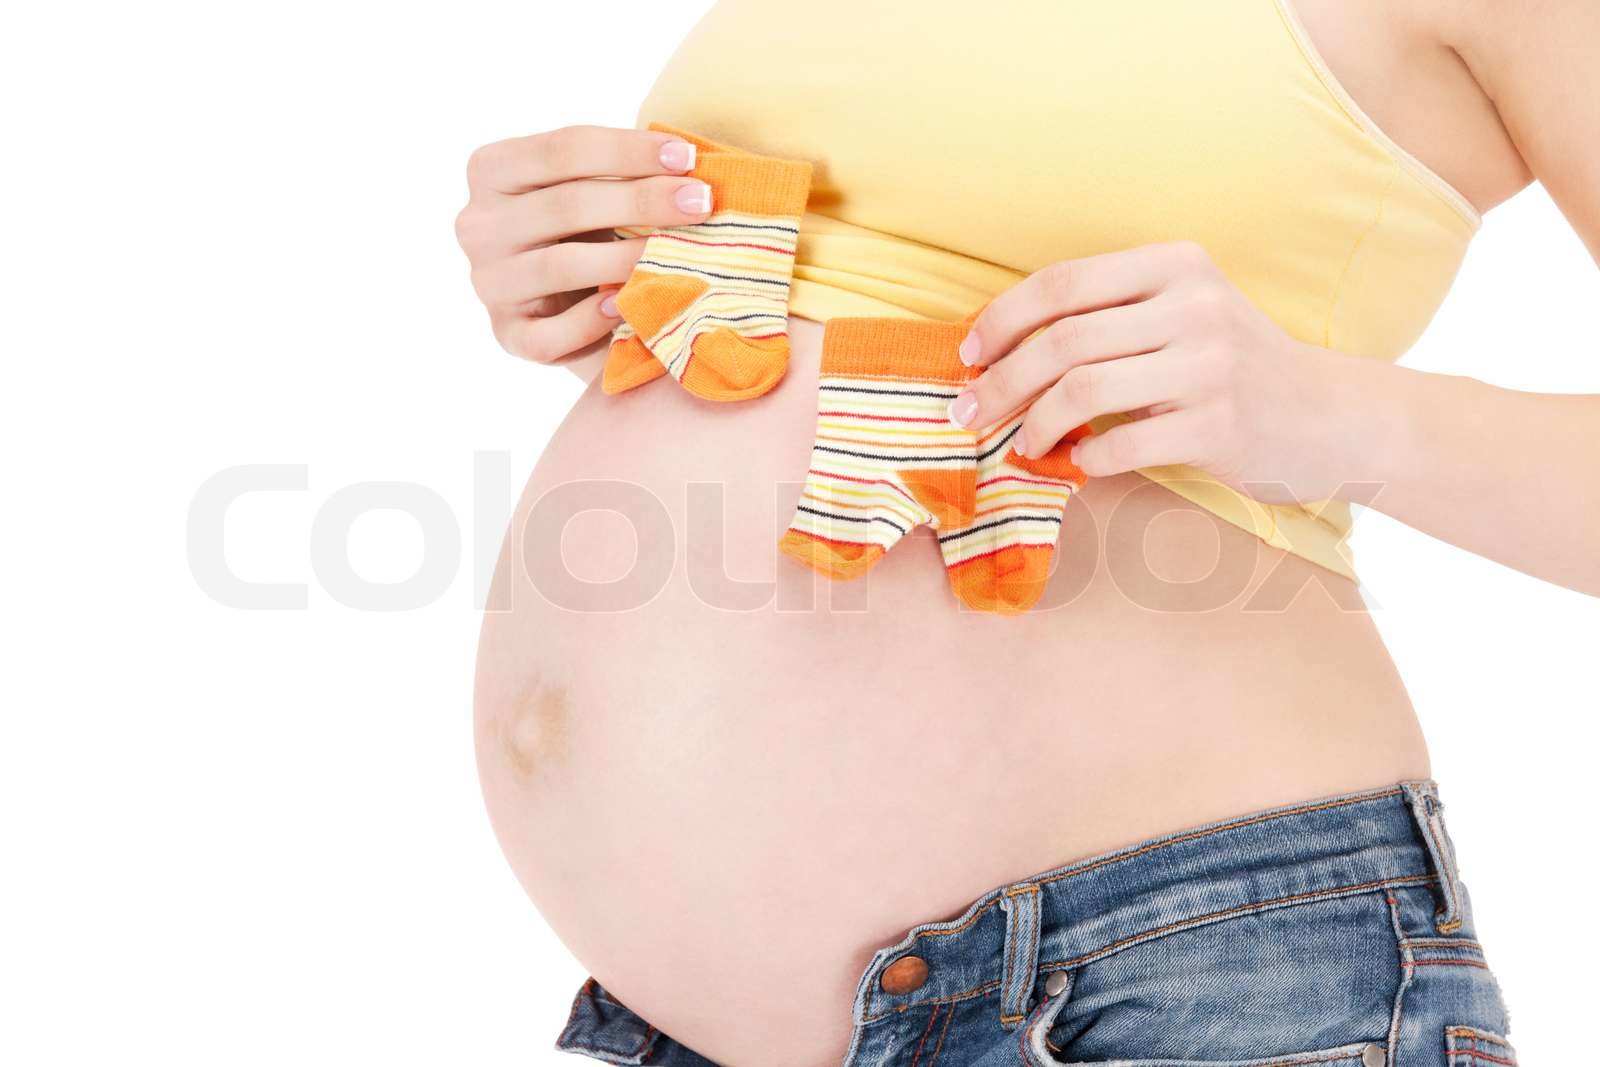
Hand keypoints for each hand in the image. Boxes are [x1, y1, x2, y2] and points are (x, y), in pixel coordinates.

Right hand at [454, 125, 713, 363]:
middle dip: (642, 200)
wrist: (569, 301)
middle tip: (700, 203)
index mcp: (492, 170)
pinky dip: (592, 321)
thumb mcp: (592, 187)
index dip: (628, 150)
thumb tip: (686, 163)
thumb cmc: (588, 228)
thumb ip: (619, 170)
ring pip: (560, 265)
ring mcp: (489, 283)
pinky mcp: (508, 335)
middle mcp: (477, 225)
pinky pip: (550, 332)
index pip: (562, 149)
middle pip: (566, 205)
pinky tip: (628, 307)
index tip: (686, 156)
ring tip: (679, 255)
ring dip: (626, 259)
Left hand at [948, 241, 1372, 505]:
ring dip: (1033, 424)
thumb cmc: (1233, 366)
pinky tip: (1078, 464)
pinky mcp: (1220, 425)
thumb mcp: (1182, 314)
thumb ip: (1109, 317)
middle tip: (967, 415)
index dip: (1000, 320)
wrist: (1331, 416)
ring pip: (1082, 390)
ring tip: (1020, 444)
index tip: (966, 357)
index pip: (1061, 283)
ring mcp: (1210, 365)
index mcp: (1175, 264)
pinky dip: (1084, 459)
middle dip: (998, 382)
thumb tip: (1000, 349)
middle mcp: (1193, 305)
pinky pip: (1121, 444)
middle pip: (1061, 341)